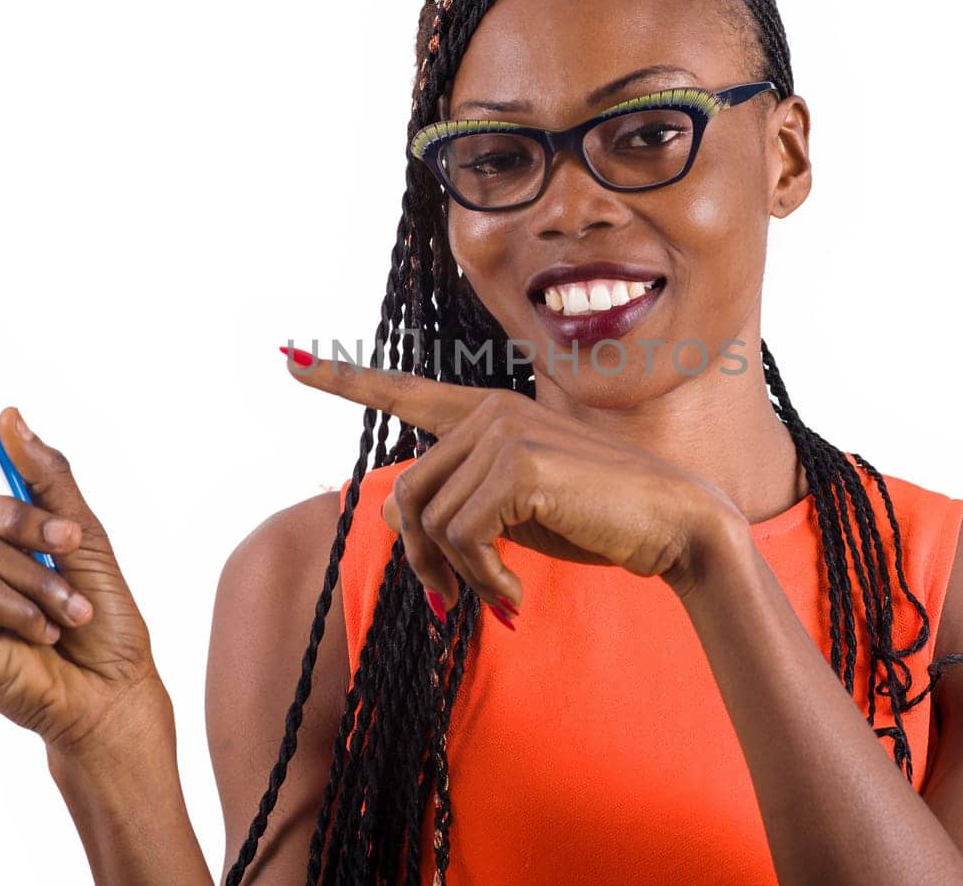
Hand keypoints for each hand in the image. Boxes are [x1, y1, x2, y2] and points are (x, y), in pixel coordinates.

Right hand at [0, 408, 163, 754]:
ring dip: (39, 576)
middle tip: (72, 543)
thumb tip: (9, 416)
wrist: (113, 687)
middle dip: (23, 517)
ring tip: (72, 611)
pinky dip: (24, 608)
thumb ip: (47, 479)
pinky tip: (44, 634)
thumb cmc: (102, 617)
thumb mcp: (84, 535)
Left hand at [283, 352, 746, 615]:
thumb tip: (396, 520)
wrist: (673, 525)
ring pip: (429, 523)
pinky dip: (480, 580)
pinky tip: (514, 594)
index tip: (290, 361)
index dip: (344, 380)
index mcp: (487, 412)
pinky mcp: (519, 465)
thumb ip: (459, 503)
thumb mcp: (514, 512)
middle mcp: (489, 410)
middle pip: (407, 496)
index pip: (405, 391)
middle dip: (425, 562)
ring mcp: (503, 432)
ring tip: (500, 594)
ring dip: (460, 578)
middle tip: (459, 602)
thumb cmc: (596, 519)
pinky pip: (461, 538)